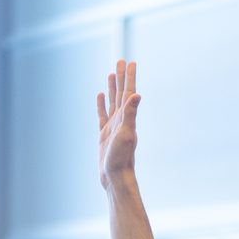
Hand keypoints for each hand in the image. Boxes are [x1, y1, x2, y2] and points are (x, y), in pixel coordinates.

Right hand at [98, 60, 142, 186]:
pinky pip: (102, 114)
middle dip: (121, 77)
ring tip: (111, 73)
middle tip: (121, 61)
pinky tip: (101, 95)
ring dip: (113, 87)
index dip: (130, 77)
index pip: (129, 92)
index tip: (131, 62)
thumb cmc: (121, 158)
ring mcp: (113, 126)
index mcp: (127, 117)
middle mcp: (122, 120)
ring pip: (112, 102)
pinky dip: (102, 104)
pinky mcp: (104, 134)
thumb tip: (137, 95)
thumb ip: (131, 114)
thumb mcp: (126, 134)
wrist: (115, 177)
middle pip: (121, 93)